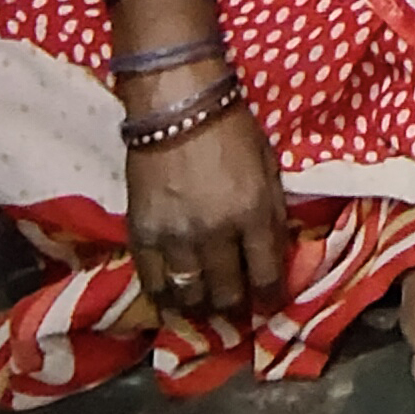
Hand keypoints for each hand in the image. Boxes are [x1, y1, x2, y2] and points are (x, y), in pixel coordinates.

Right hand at [126, 94, 288, 316]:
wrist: (176, 106)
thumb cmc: (232, 131)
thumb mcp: (268, 171)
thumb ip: (271, 217)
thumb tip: (273, 259)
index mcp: (253, 213)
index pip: (266, 277)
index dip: (270, 299)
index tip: (268, 304)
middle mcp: (215, 233)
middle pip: (227, 295)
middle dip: (235, 308)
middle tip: (236, 307)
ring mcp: (175, 237)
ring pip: (189, 297)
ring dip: (201, 308)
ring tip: (205, 307)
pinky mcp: (141, 235)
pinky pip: (152, 285)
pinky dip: (164, 301)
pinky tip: (173, 304)